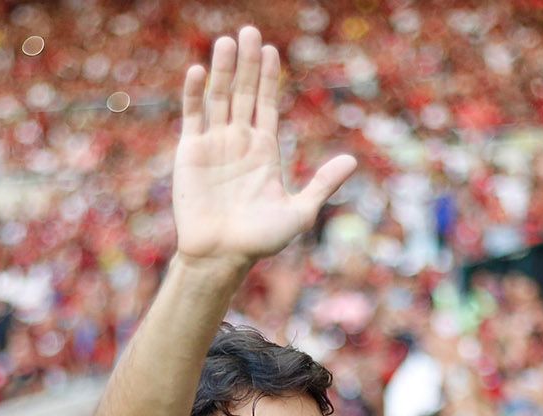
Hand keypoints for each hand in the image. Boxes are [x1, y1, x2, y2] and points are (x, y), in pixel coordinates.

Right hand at [172, 26, 356, 265]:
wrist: (221, 257)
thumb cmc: (260, 241)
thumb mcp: (300, 212)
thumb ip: (322, 184)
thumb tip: (353, 161)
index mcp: (264, 151)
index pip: (266, 104)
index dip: (268, 78)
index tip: (272, 50)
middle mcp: (238, 142)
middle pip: (242, 93)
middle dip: (247, 63)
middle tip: (249, 30)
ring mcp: (213, 145)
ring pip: (218, 98)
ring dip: (222, 69)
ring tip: (227, 42)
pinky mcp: (189, 153)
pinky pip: (192, 116)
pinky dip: (194, 94)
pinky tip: (198, 70)